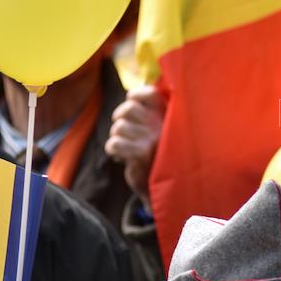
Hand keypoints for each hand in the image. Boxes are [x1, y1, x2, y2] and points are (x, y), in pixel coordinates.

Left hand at [105, 85, 164, 207]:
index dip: (135, 96)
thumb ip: (149, 112)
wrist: (164, 186)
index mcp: (168, 116)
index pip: (150, 93)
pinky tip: (121, 155)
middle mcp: (162, 125)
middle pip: (128, 109)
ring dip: (116, 137)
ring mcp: (153, 139)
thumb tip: (131, 95)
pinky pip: (114, 143)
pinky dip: (112, 149)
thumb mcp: (159, 129)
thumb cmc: (158, 154)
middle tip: (123, 129)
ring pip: (118, 127)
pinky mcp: (141, 154)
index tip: (133, 103)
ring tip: (126, 145)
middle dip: (119, 118)